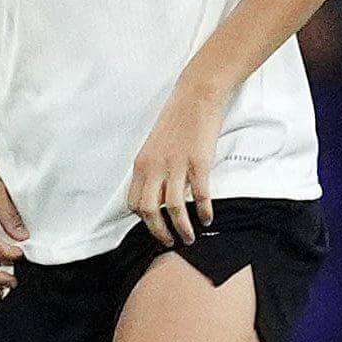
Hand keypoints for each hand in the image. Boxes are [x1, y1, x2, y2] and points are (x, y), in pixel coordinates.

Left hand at [125, 80, 223, 248]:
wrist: (195, 97)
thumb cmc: (176, 122)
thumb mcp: (155, 147)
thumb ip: (153, 169)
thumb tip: (157, 191)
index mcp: (141, 164)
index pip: (133, 202)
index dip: (142, 219)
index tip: (154, 228)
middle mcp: (154, 167)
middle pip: (149, 210)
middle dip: (158, 232)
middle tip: (169, 243)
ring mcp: (176, 165)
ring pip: (175, 207)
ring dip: (182, 228)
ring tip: (190, 239)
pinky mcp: (199, 161)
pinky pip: (200, 194)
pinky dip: (204, 211)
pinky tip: (208, 220)